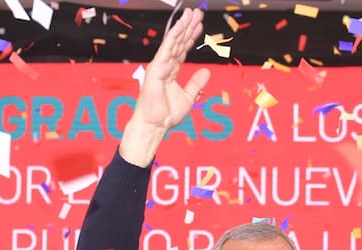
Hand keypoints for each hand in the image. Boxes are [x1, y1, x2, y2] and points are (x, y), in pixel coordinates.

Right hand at [120, 8, 210, 165]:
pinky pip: (166, 51)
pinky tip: (180, 28)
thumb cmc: (166, 114)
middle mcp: (165, 65)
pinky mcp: (155, 70)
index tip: (199, 25)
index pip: (183, 49)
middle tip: (196, 12)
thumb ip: (196, 83)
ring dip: (181, 27)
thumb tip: (206, 71)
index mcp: (172, 71)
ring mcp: (159, 66)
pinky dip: (173, 38)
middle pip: (178, 42)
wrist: (156, 125)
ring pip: (172, 42)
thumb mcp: (189, 97)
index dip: (191, 36)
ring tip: (190, 14)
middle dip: (188, 26)